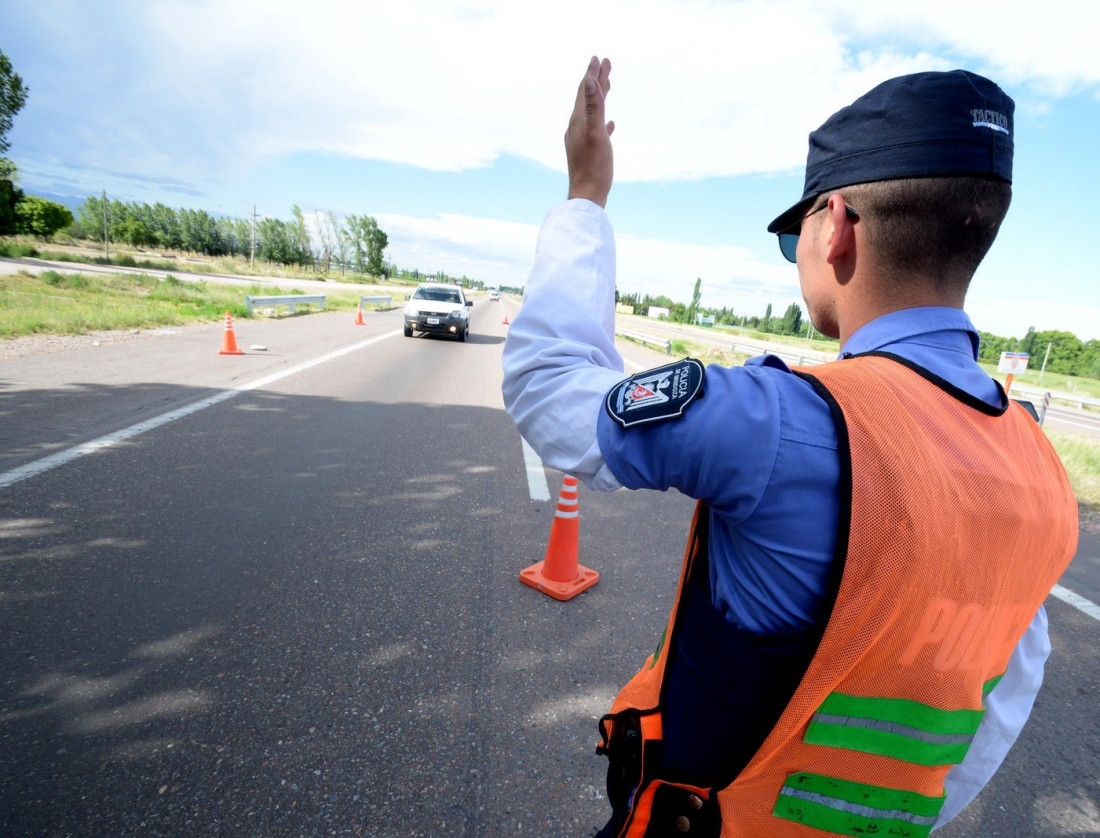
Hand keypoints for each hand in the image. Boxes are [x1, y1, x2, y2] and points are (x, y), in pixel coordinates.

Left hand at [565, 56, 614, 207]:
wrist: (587, 196)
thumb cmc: (594, 167)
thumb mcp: (596, 134)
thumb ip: (593, 107)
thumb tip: (588, 81)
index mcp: (578, 121)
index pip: (584, 90)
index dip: (592, 73)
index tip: (598, 58)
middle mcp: (576, 128)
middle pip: (586, 98)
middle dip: (596, 80)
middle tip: (605, 63)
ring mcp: (581, 140)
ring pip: (591, 112)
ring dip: (599, 97)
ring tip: (607, 86)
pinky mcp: (588, 152)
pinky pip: (597, 131)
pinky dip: (603, 121)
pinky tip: (611, 123)